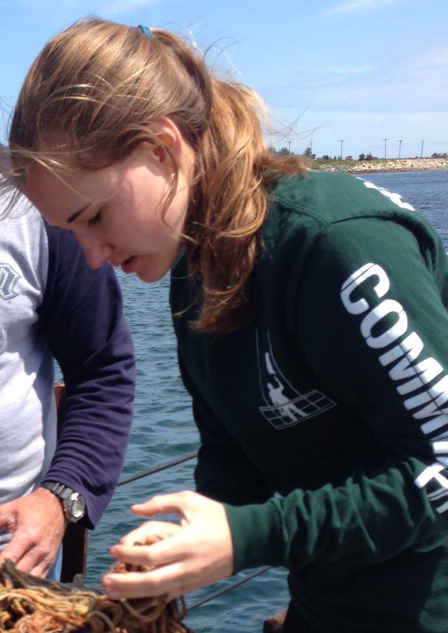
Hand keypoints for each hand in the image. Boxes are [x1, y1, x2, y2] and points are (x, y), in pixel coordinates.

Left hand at [0, 488, 65, 577]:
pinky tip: (13, 585)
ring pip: (26, 582)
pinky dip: (24, 586)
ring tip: (2, 585)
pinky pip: (37, 581)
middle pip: (15, 575)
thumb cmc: (31, 507)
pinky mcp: (50, 562)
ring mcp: (46, 558)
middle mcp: (38, 550)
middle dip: (2, 580)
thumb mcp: (9, 510)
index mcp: (27, 536)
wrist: (58, 504)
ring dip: (12, 585)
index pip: (6, 561)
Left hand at [102, 490, 233, 600]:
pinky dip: (150, 598)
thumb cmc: (216, 516)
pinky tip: (133, 598)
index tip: (112, 550)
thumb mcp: (190, 501)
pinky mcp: (195, 585)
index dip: (129, 555)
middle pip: (152, 582)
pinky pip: (169, 596)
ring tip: (111, 593)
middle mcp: (188, 565)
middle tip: (104, 581)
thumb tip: (134, 510)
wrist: (246, 538)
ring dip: (133, 595)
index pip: (152, 556)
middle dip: (126, 584)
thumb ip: (160, 503)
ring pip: (158, 593)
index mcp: (187, 543)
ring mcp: (192, 579)